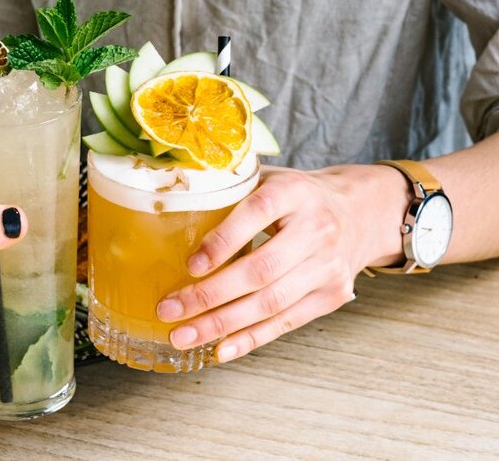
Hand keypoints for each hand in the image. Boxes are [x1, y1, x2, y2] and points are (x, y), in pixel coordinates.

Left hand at [155, 164, 407, 362]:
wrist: (361, 211)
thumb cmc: (296, 195)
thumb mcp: (269, 178)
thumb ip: (229, 189)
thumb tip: (167, 203)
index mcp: (294, 192)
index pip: (257, 214)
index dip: (223, 242)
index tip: (189, 265)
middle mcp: (316, 229)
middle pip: (260, 270)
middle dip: (209, 295)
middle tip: (169, 309)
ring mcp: (327, 267)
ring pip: (271, 303)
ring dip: (222, 325)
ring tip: (183, 335)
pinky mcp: (332, 295)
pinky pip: (286, 322)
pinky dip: (251, 339)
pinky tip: (219, 350)